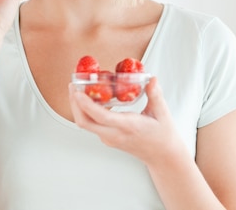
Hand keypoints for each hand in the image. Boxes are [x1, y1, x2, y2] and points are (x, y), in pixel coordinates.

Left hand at [69, 77, 183, 164]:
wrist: (162, 155)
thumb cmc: (162, 135)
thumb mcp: (162, 113)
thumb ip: (155, 95)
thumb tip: (152, 79)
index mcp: (128, 126)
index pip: (101, 116)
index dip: (86, 104)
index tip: (78, 91)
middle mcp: (115, 134)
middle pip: (84, 122)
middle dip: (74, 103)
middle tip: (73, 85)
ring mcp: (110, 138)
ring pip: (86, 124)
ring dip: (78, 107)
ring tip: (78, 89)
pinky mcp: (108, 138)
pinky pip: (93, 125)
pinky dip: (87, 111)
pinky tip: (92, 98)